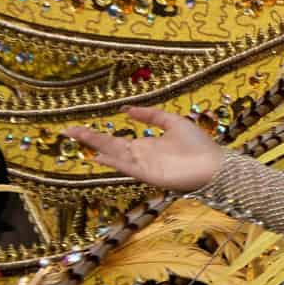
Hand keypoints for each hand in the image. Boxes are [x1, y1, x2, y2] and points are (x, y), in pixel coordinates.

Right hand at [63, 106, 223, 191]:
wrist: (217, 165)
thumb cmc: (200, 146)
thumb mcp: (173, 123)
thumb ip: (150, 115)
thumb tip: (125, 109)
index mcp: (145, 146)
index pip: (114, 141)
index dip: (95, 135)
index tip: (75, 128)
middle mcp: (140, 157)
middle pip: (109, 146)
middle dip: (88, 138)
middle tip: (66, 130)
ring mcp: (144, 166)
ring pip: (115, 154)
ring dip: (96, 146)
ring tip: (75, 135)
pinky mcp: (150, 175)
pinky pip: (129, 167)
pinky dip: (114, 162)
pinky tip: (99, 156)